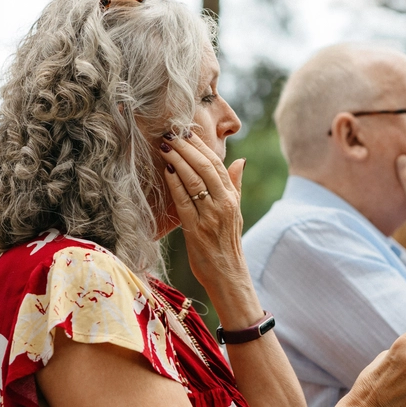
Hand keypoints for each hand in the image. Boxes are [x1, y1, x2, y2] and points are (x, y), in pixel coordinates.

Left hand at [158, 133, 258, 325]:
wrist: (228, 275)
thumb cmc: (228, 243)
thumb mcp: (236, 211)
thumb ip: (235, 185)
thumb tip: (240, 160)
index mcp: (232, 198)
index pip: (217, 164)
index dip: (201, 145)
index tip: (186, 132)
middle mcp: (223, 204)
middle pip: (205, 167)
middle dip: (187, 148)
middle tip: (171, 134)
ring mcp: (210, 216)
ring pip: (194, 181)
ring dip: (178, 161)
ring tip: (165, 146)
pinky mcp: (196, 230)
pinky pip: (184, 201)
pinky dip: (175, 184)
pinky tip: (166, 171)